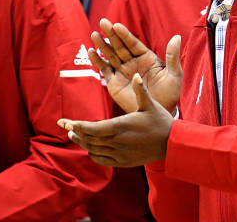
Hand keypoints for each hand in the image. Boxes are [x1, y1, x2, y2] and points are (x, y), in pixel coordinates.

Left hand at [58, 73, 173, 166]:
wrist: (171, 144)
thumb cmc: (161, 122)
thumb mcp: (151, 104)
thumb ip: (140, 90)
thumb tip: (136, 75)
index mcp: (121, 126)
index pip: (93, 128)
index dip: (79, 126)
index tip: (68, 122)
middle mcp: (117, 141)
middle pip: (89, 139)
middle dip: (75, 132)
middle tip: (65, 126)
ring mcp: (119, 153)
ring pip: (93, 150)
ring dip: (82, 142)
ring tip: (73, 134)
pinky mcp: (123, 161)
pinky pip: (102, 159)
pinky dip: (93, 153)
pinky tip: (89, 147)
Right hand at [89, 18, 182, 113]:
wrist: (161, 112)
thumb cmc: (170, 94)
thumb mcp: (175, 74)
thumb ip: (173, 56)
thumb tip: (177, 36)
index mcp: (146, 58)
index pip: (133, 43)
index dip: (125, 35)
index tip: (117, 25)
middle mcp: (133, 62)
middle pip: (120, 46)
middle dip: (111, 34)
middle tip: (103, 22)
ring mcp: (123, 72)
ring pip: (110, 55)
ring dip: (102, 45)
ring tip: (94, 34)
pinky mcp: (114, 83)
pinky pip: (104, 69)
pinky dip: (97, 61)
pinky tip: (91, 51)